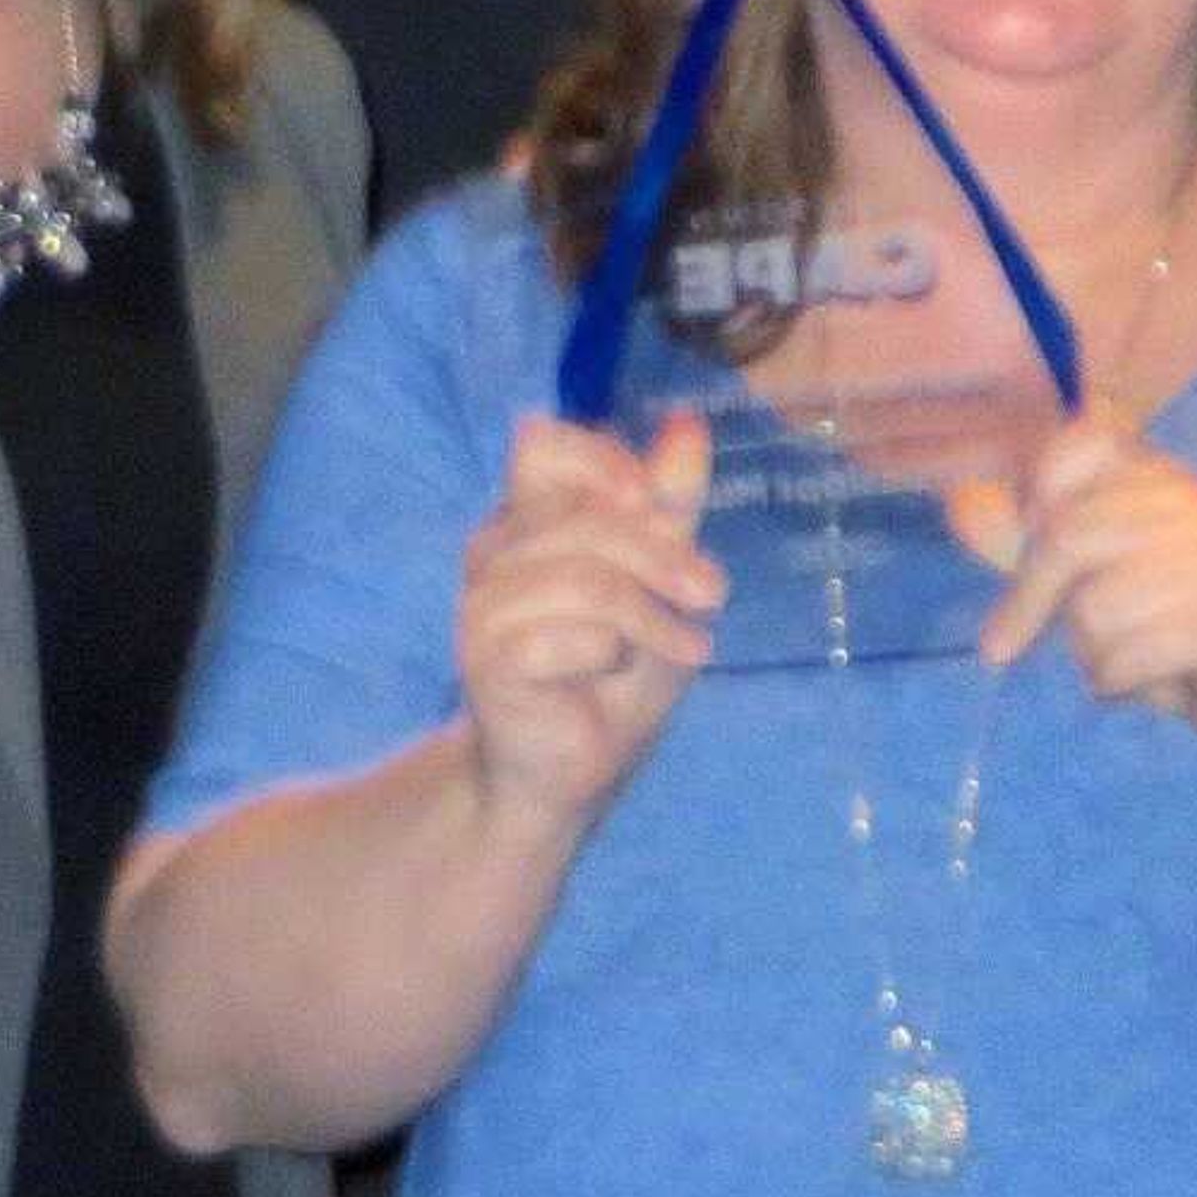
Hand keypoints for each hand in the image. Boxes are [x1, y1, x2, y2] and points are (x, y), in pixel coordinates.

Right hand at [456, 411, 720, 829]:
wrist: (574, 771)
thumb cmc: (615, 674)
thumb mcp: (660, 583)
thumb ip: (668, 509)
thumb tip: (688, 425)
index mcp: (529, 520)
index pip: (542, 447)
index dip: (600, 460)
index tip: (654, 500)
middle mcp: (495, 553)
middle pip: (587, 518)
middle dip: (664, 555)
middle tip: (713, 595)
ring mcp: (482, 606)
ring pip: (585, 578)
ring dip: (650, 617)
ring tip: (688, 651)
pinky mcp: (485, 660)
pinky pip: (569, 636)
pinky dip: (611, 655)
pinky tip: (617, 676)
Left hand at [952, 412, 1196, 760]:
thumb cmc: (1184, 631)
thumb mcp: (1105, 580)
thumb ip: (1034, 543)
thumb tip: (958, 503)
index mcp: (1161, 476)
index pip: (1074, 445)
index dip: (1037, 496)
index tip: (1030, 547)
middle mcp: (1188, 501)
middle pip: (1064, 537)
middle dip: (1029, 604)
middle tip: (1000, 647)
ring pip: (1091, 610)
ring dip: (1093, 652)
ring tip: (1134, 654)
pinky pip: (1123, 658)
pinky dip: (1121, 683)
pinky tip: (1160, 678)